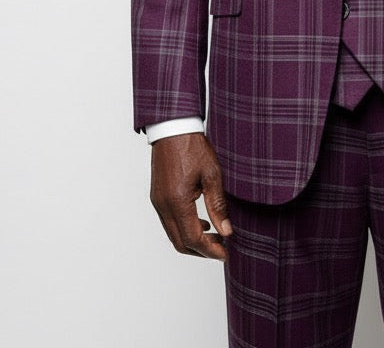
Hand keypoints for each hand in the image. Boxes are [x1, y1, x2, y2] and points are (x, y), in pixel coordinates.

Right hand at [150, 132, 231, 260]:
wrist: (173, 129)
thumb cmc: (192, 147)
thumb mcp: (212, 174)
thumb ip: (218, 206)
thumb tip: (226, 231)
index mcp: (177, 201)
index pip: (192, 238)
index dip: (210, 250)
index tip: (225, 253)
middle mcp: (163, 206)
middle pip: (180, 243)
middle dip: (201, 251)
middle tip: (221, 248)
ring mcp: (158, 202)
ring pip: (173, 235)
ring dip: (192, 240)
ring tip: (214, 236)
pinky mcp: (157, 197)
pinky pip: (169, 222)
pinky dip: (184, 228)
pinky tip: (200, 221)